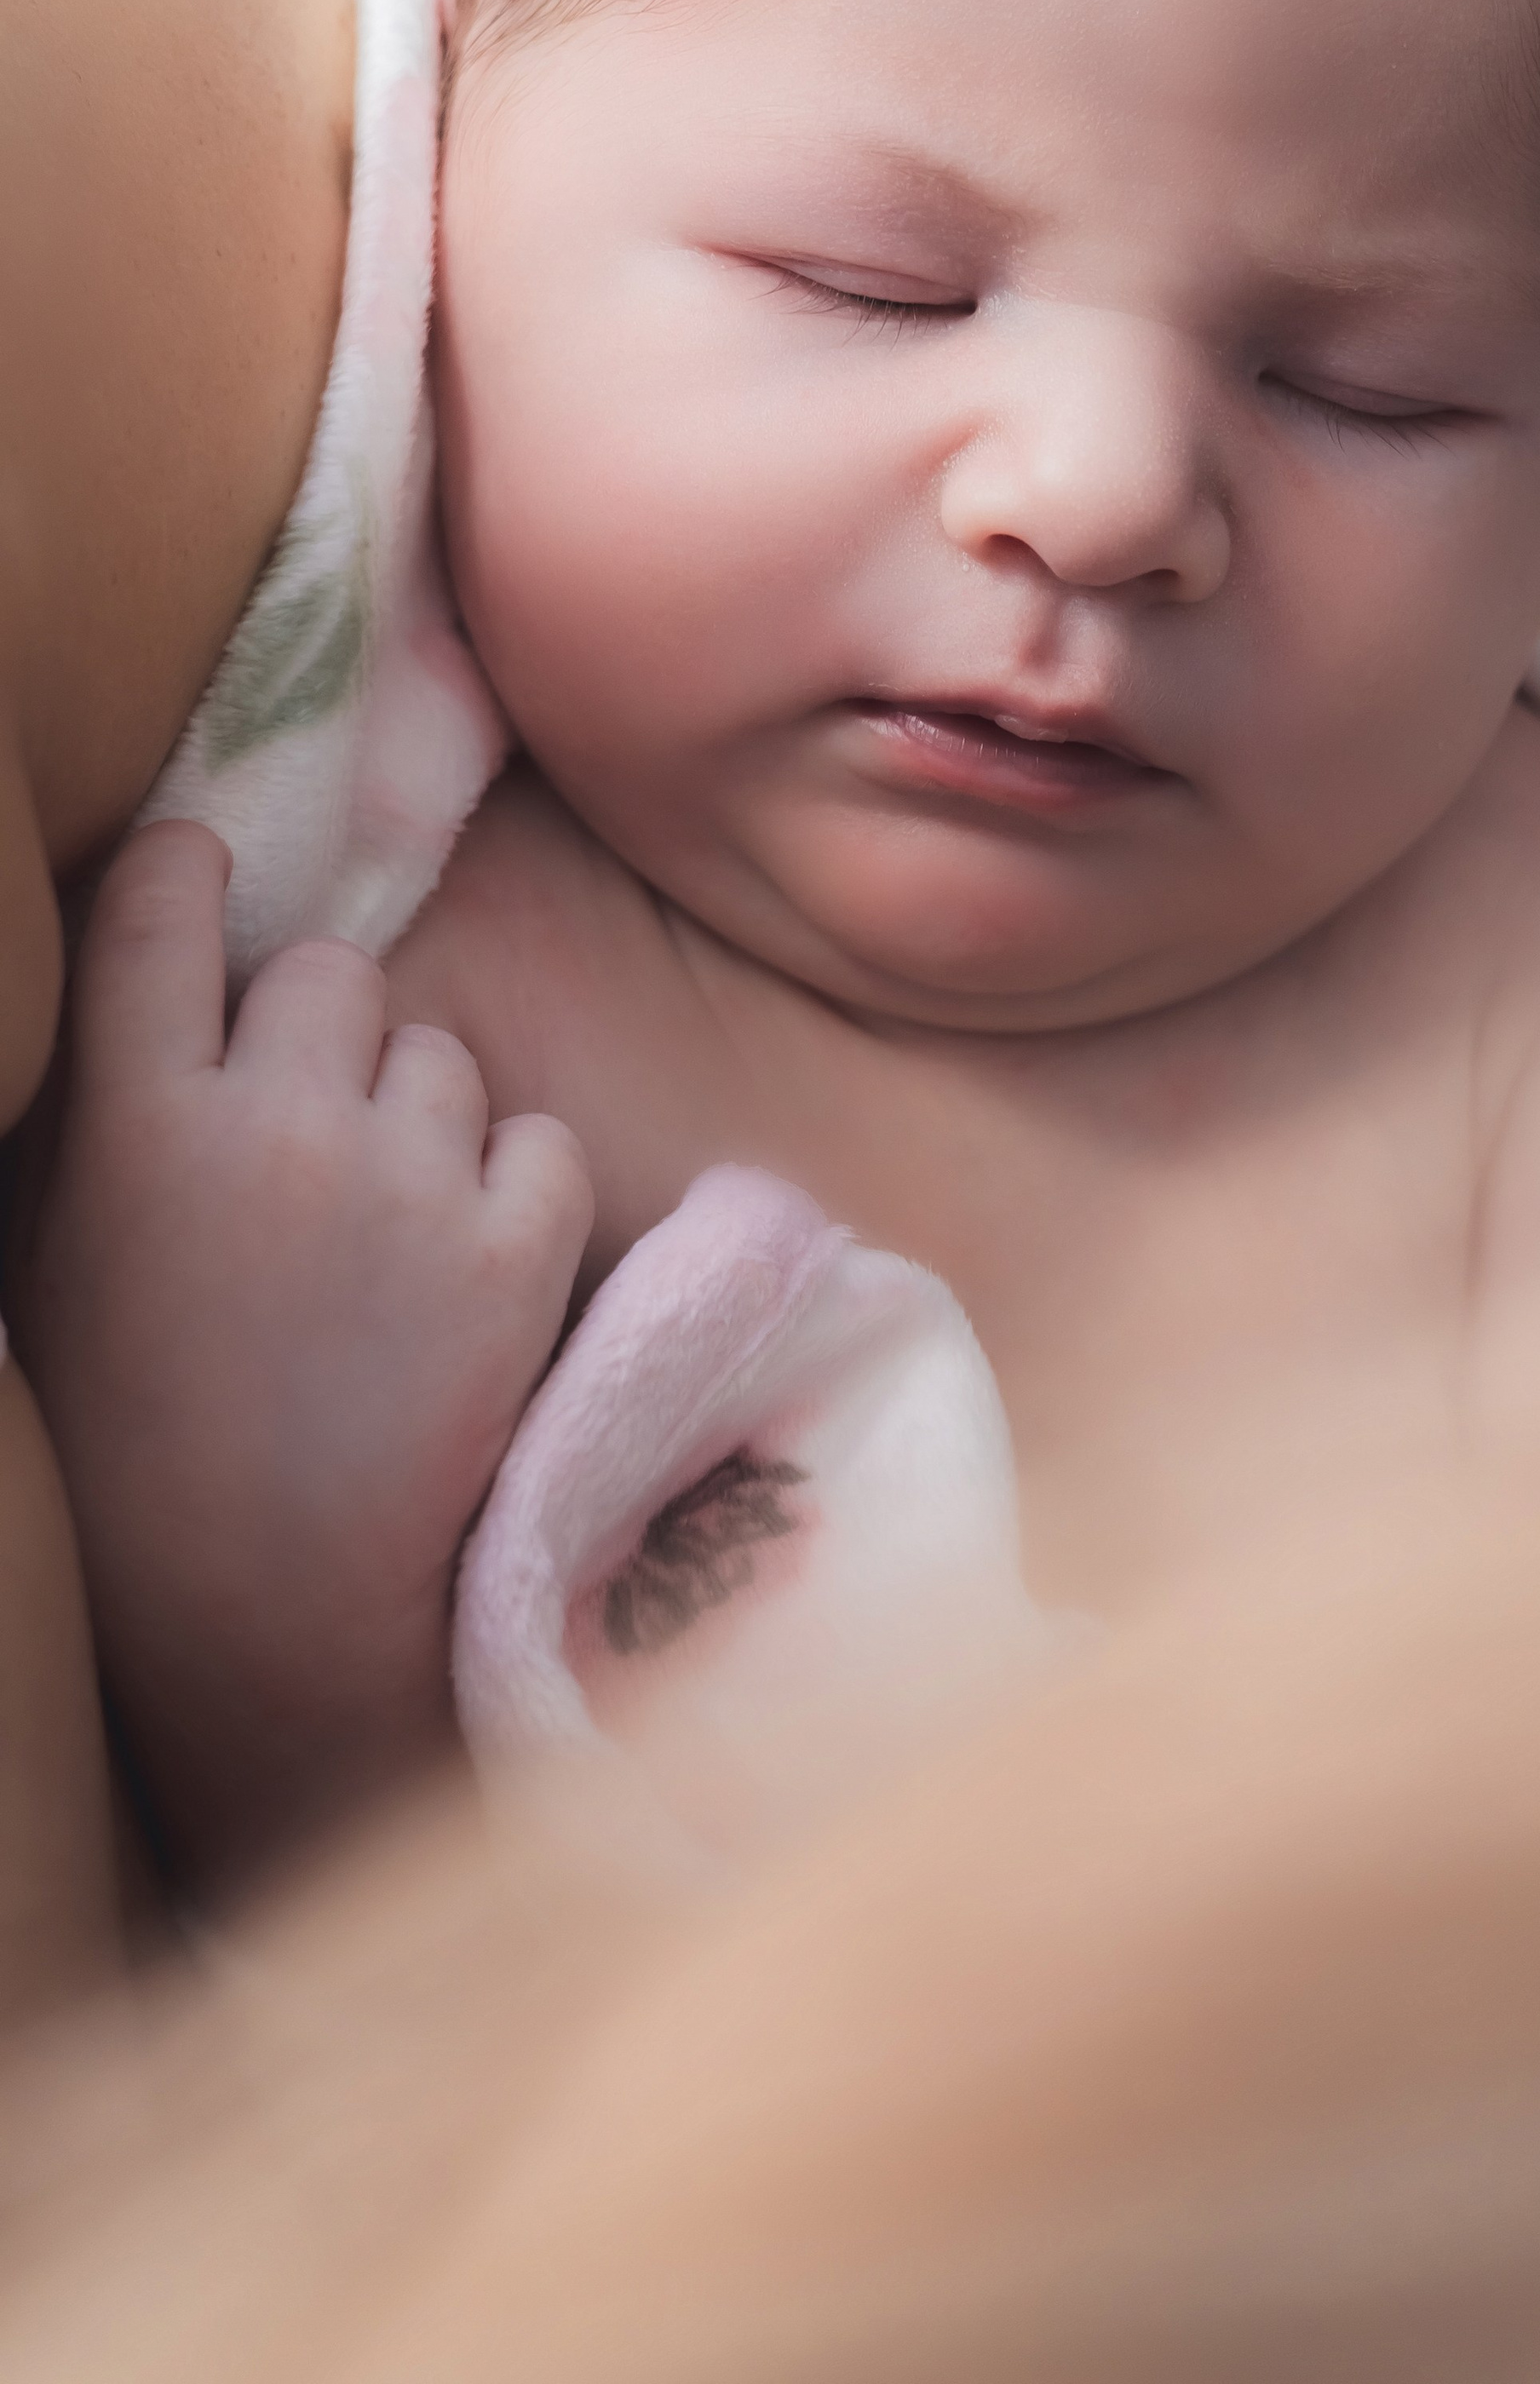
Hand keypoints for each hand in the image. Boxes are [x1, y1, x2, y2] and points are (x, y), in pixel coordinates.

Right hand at [10, 820, 590, 1886]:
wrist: (266, 1613)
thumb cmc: (133, 1442)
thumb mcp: (55, 1261)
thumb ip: (104, 1114)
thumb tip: (143, 989)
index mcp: (135, 1123)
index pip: (157, 906)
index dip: (183, 873)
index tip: (198, 876)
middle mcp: (274, 1124)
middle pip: (326, 971)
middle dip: (321, 1033)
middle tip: (305, 1133)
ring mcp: (407, 1183)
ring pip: (441, 1056)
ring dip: (422, 1119)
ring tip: (381, 1239)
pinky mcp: (518, 1247)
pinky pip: (535, 1141)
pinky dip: (513, 1192)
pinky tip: (464, 1275)